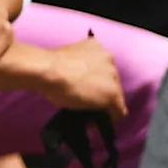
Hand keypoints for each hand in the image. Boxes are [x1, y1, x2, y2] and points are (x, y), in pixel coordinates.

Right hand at [4, 34, 126, 116]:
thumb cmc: (49, 64)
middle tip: (84, 98)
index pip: (102, 66)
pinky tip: (96, 122)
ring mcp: (114, 77)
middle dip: (100, 89)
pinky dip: (109, 117)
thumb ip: (77, 66)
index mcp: (96, 45)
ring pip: (115, 94)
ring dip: (104, 101)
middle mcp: (110, 58)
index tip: (84, 89)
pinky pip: (118, 111)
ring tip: (89, 110)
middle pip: (111, 79)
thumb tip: (74, 79)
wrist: (49, 72)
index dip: (94, 80)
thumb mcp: (66, 59)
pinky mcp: (114, 95)